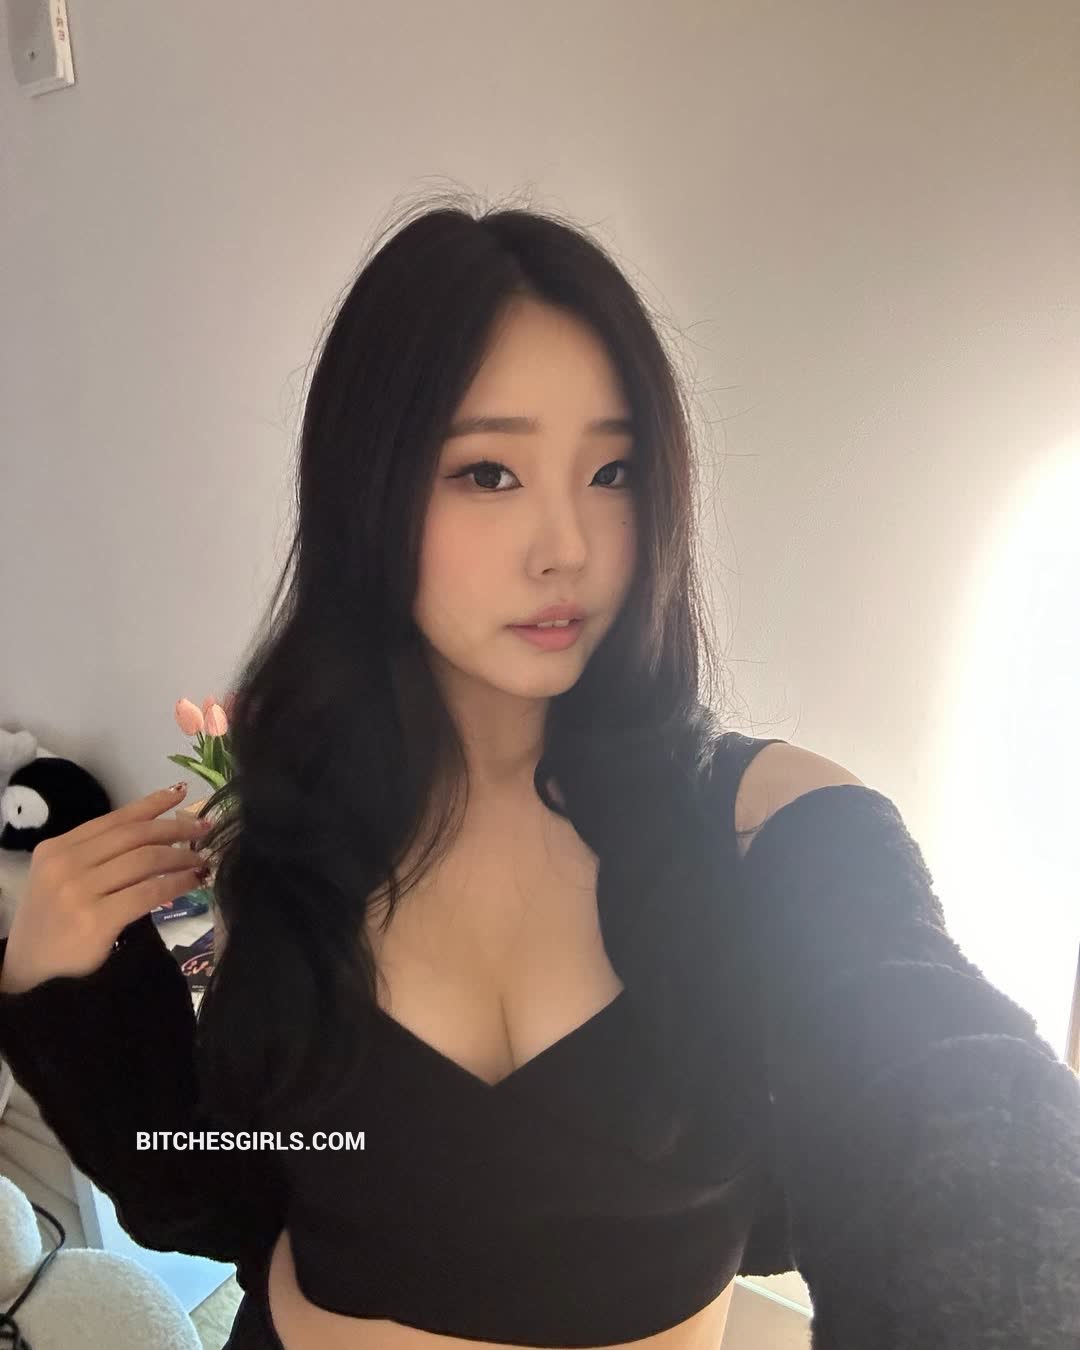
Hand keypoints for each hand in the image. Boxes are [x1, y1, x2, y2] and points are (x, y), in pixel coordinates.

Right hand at [0, 785, 211, 994]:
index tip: (180, 794)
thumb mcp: (64, 878)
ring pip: (145, 860)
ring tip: (201, 859)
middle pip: (134, 835)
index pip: (114, 819)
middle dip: (175, 828)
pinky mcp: (97, 920)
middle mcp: (65, 864)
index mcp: (57, 848)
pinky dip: (177, 883)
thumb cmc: (53, 924)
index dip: (151, 805)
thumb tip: (158, 832)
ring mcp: (79, 892)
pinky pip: (149, 892)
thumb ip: (99, 855)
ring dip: (181, 856)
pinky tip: (193, 881)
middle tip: (203, 829)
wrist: (30, 973)